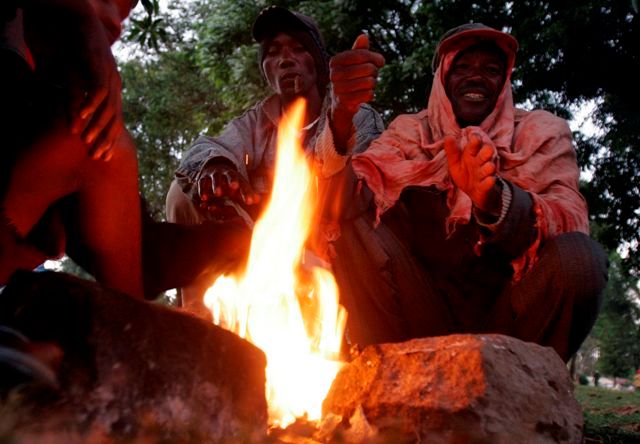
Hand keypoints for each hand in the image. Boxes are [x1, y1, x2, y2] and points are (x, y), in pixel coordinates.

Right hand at [67, 17, 122, 160]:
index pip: (114, 122)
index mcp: (112, 91)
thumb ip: (76, 101)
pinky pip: (98, 88)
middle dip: (105, 139)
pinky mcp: (100, 66)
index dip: (109, 140)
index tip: (103, 158)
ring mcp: (110, 76)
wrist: (78, 21)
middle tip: (96, 157)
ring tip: (87, 141)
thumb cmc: (74, 51)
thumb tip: (74, 123)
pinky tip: (83, 116)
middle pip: (114, 119)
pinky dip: (90, 103)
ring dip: (97, 125)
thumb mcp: (75, 81)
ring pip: (108, 107)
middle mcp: (115, 86)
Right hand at [196, 162, 260, 215]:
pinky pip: (203, 183)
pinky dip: (203, 190)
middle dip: (232, 181)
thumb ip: (247, 193)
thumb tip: (257, 200)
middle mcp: (226, 174)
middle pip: (230, 176)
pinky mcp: (203, 178)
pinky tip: (204, 199)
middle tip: (234, 187)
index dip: (247, 192)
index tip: (249, 201)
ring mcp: (214, 175)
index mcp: (237, 177)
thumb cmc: (230, 181)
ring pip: (216, 178)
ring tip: (218, 193)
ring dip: (217, 185)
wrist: (214, 167)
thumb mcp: (240, 185)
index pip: (244, 184)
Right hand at [329, 34, 384, 147]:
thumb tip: (364, 36)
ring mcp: (338, 89)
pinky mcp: (345, 102)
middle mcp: (334, 74)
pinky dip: (371, 93)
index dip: (375, 57)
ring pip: (370, 82)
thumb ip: (360, 49)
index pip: (362, 54)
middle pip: (368, 68)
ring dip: (373, 83)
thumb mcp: (354, 61)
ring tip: (368, 84)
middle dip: (375, 71)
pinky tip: (366, 93)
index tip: (381, 62)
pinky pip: (369, 94)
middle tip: (373, 74)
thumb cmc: (350, 76)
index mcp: (335, 61)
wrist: (341, 101)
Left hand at [444, 134, 500, 213]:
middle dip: (487, 151)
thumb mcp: (455, 162)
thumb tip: (448, 137)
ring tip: (489, 166)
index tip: (474, 137)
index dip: (475, 141)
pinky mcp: (486, 186)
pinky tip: (490, 180)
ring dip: (488, 167)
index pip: (475, 144)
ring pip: (489, 168)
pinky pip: (488, 183)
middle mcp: (480, 162)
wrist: (472, 192)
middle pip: (486, 153)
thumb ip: (452, 151)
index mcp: (472, 154)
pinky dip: (489, 182)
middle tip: (488, 149)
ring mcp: (484, 174)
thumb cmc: (464, 174)